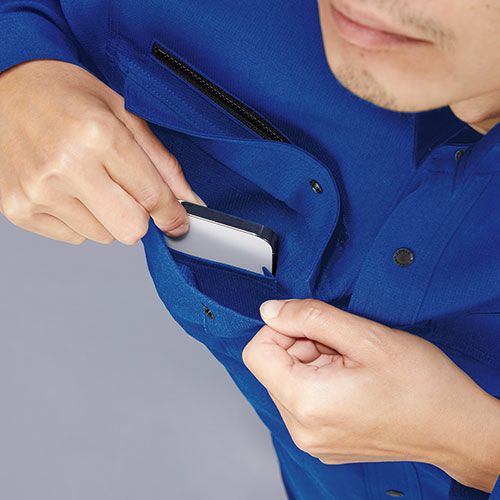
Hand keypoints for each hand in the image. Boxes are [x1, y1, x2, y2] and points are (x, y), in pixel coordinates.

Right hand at [0, 59, 204, 244]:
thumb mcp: (123, 114)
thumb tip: (189, 202)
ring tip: (89, 180)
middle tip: (127, 190)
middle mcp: (66, 166)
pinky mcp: (20, 210)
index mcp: (97, 135)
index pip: (152, 197)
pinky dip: (81, 220)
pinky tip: (67, 189)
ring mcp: (39, 192)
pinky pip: (75, 237)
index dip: (172, 213)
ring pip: (104, 236)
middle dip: (139, 215)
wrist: (3, 92)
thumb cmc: (65, 96)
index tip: (177, 220)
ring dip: (107, 216)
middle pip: (131, 229)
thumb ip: (161, 163)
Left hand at [242, 299, 499, 491]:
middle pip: (273, 366)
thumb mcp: (365, 336)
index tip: (311, 325)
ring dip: (313, 361)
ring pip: (289, 380)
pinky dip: (321, 380)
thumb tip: (271, 310)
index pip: (257, 352)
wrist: (457, 428)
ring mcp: (313, 439)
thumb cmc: (423, 386)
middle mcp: (302, 428)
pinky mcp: (324, 441)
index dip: (281, 328)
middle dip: (302, 344)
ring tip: (352, 362)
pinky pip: (304, 400)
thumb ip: (309, 316)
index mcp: (306, 403)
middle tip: (343, 344)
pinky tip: (353, 378)